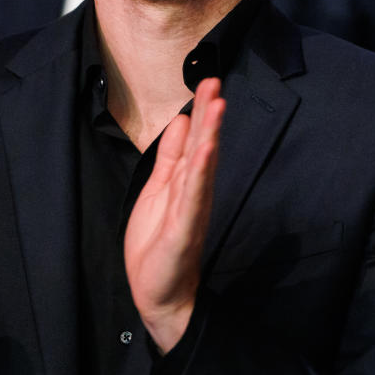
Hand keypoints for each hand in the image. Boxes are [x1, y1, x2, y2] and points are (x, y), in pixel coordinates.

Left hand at [124, 78, 225, 352]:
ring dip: (211, 135)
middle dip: (209, 114)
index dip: (201, 112)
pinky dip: (200, 173)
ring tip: (217, 106)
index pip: (195, 140)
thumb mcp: (158, 190)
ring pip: (203, 166)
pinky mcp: (185, 229)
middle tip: (215, 81)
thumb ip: (170, 158)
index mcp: (186, 180)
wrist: (158, 292)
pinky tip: (204, 152)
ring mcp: (192, 208)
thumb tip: (180, 121)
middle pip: (203, 146)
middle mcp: (195, 190)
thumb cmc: (158, 243)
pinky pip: (194, 197)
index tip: (208, 82)